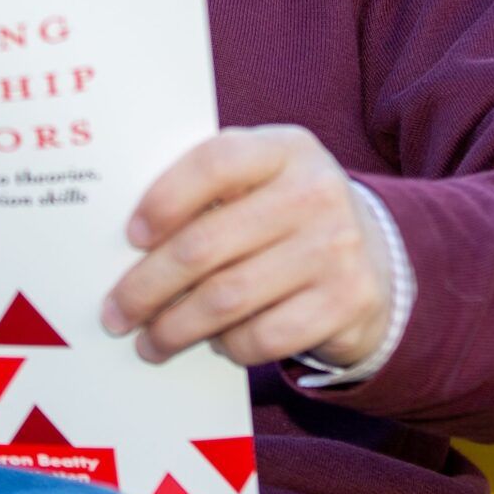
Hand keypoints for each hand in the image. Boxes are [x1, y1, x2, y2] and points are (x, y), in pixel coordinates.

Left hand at [100, 124, 392, 370]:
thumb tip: (129, 245)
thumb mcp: (262, 181)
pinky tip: (216, 343)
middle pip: (206, 244)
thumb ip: (211, 191)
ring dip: (175, 327)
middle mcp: (315, 191)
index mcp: (285, 148)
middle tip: (116, 313)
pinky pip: (263, 336)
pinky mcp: (347, 302)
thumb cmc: (287, 215)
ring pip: (227, 298)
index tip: (131, 237)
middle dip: (147, 286)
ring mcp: (336, 247)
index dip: (165, 199)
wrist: (377, 256)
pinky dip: (229, 345)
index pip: (215, 162)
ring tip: (150, 340)